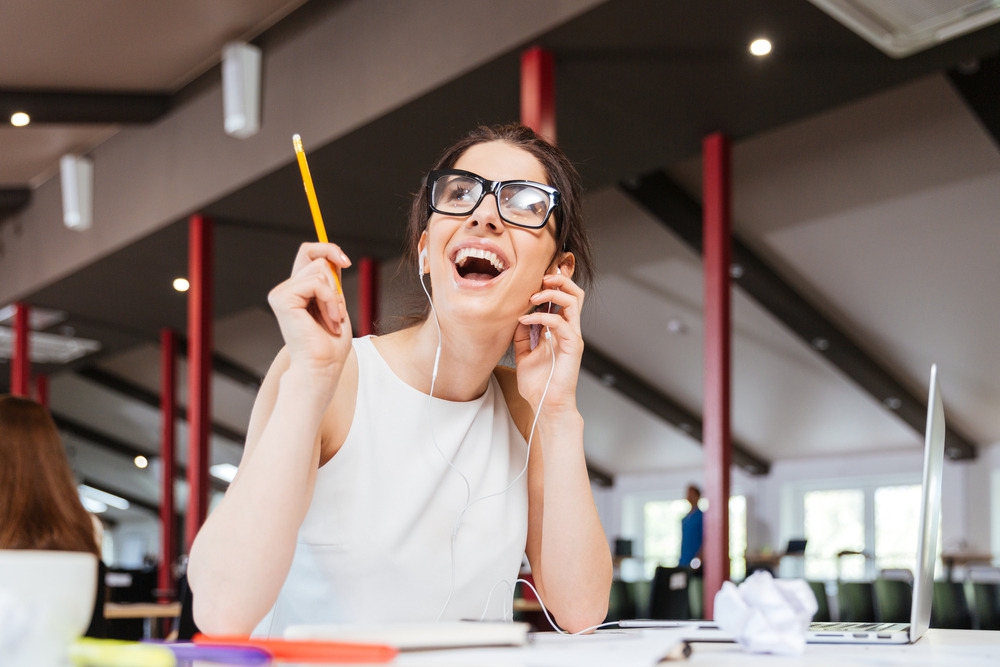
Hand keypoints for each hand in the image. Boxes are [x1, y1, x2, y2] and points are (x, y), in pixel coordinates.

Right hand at [267, 242, 352, 384]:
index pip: (309, 253)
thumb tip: (334, 257)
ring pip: (320, 270)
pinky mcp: (281, 299)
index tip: (346, 262)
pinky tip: (328, 320)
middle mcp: (287, 289)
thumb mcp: (336, 304)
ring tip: (332, 319)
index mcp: (299, 289)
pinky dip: (330, 301)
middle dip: (335, 281)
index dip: (327, 249)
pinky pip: (316, 283)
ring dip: (335, 297)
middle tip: (337, 311)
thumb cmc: (330, 344)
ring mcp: (281, 293)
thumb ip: (331, 281)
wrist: (322, 367)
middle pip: (314, 254)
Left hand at [511, 273, 584, 416]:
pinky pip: (561, 323)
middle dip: (559, 279)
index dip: (553, 284)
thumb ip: (523, 336)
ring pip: (574, 301)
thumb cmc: (539, 384)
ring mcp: (572, 337)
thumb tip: (518, 317)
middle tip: (540, 279)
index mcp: (560, 330)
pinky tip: (526, 321)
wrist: (547, 406)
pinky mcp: (573, 346)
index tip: (534, 279)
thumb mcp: (524, 355)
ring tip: (533, 297)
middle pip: (575, 293)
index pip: (564, 298)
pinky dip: (542, 317)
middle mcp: (569, 330)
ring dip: (552, 293)